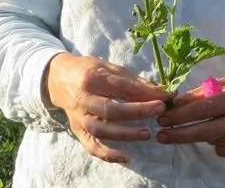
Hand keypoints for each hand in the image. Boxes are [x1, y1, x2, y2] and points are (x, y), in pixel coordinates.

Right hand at [46, 52, 174, 163]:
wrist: (58, 79)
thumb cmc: (88, 71)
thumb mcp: (109, 68)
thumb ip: (134, 81)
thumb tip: (161, 91)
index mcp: (93, 77)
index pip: (122, 87)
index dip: (146, 92)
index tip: (167, 96)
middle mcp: (83, 98)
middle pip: (111, 109)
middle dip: (137, 111)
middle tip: (159, 110)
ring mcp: (79, 117)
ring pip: (101, 129)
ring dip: (125, 134)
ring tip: (147, 133)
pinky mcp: (77, 131)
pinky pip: (92, 146)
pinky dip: (108, 154)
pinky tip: (126, 157)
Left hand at [155, 70, 224, 157]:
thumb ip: (200, 93)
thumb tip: (175, 105)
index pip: (204, 109)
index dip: (181, 115)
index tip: (163, 118)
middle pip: (206, 131)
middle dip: (180, 134)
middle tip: (161, 135)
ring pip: (213, 141)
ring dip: (202, 133)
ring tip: (206, 122)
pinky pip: (223, 150)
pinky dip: (216, 141)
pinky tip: (223, 129)